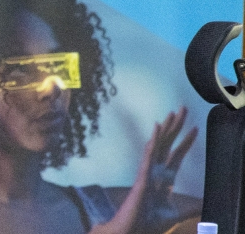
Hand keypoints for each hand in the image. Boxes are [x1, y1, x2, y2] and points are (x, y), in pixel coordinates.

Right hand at [89, 106, 196, 233]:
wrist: (128, 232)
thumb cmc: (146, 225)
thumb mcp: (173, 215)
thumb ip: (187, 210)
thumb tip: (202, 207)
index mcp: (162, 180)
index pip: (176, 156)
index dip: (185, 142)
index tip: (194, 128)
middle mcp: (155, 173)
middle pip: (168, 145)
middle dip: (176, 127)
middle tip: (182, 109)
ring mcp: (148, 173)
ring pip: (159, 146)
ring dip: (166, 129)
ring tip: (173, 113)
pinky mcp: (143, 178)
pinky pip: (149, 156)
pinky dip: (154, 141)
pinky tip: (157, 127)